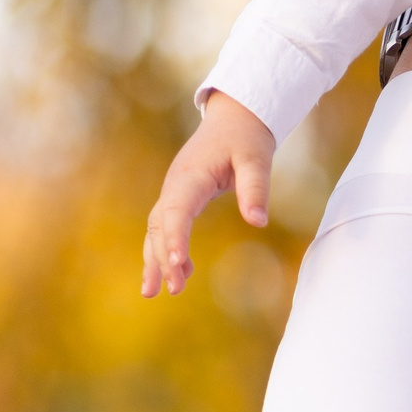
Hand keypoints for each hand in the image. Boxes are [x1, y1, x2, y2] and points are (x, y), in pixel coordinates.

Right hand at [142, 90, 276, 297]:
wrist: (235, 118)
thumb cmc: (246, 137)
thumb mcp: (257, 158)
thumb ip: (256, 188)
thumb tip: (258, 222)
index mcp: (191, 175)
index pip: (177, 210)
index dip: (175, 237)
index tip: (177, 263)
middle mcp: (175, 185)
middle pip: (161, 226)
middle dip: (163, 258)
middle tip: (175, 290)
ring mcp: (173, 191)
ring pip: (156, 229)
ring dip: (154, 259)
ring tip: (153, 293)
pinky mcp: (178, 197)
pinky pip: (165, 226)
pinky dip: (166, 249)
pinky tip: (180, 272)